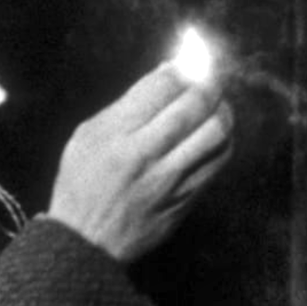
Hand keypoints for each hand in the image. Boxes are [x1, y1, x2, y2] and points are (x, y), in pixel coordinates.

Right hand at [46, 62, 234, 262]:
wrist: (86, 241)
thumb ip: (128, 104)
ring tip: (216, 104)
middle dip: (210, 82)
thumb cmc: (82, 182)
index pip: (164, 86)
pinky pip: (219, 161)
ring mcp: (170, 179)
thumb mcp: (88, 135)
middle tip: (210, 78)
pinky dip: (224, 140)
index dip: (183, 68)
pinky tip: (215, 134)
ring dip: (223, 110)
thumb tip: (169, 72)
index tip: (188, 64)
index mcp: (117, 134)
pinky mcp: (186, 199)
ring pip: (216, 132)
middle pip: (196, 104)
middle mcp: (146, 154)